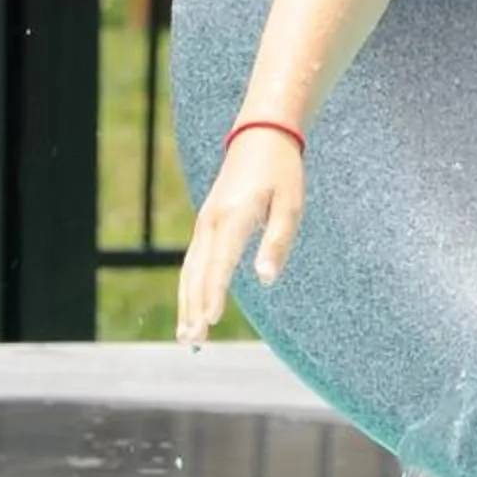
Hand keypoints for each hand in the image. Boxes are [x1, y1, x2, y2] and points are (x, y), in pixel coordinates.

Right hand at [177, 129, 305, 343]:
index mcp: (234, 217)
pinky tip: (191, 307)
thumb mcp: (290, 205)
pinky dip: (189, 287)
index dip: (215, 293)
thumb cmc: (281, 173)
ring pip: (190, 269)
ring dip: (187, 302)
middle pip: (198, 272)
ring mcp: (204, 223)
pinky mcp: (206, 224)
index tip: (210, 320)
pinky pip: (192, 261)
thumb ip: (278, 242)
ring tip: (186, 335)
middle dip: (194, 307)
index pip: (221, 263)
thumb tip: (265, 279)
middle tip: (192, 340)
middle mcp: (211, 222)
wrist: (260, 136)